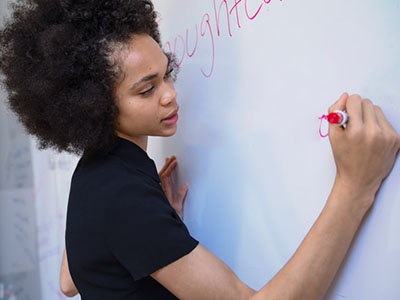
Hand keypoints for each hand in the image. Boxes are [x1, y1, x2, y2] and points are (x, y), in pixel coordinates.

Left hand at [158, 156, 188, 219]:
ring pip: (158, 178)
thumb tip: (185, 185)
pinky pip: (157, 182)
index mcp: (165, 194)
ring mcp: (158, 194)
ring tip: (167, 161)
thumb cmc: (169, 219)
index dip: (170, 168)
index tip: (175, 161)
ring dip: (163, 169)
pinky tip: (161, 173)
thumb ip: (181, 196)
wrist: (162, 227)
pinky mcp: (158, 196)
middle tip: (172, 158)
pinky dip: (160, 175)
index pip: (166, 177)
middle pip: (161, 175)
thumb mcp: (178, 209)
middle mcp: (160, 193)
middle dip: (167, 165)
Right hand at [328, 93, 399, 207]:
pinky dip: (377, 125)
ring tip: (362, 130)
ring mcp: (387, 136)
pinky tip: (371, 138)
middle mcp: (373, 132)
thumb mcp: (332, 136)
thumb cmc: (344, 158)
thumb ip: (334, 112)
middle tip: (353, 123)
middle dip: (358, 109)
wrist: (359, 180)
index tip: (345, 114)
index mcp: (355, 131)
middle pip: (366, 102)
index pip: (354, 100)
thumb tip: (345, 96)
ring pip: (377, 110)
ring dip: (368, 116)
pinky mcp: (396, 139)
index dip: (347, 105)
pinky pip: (385, 121)